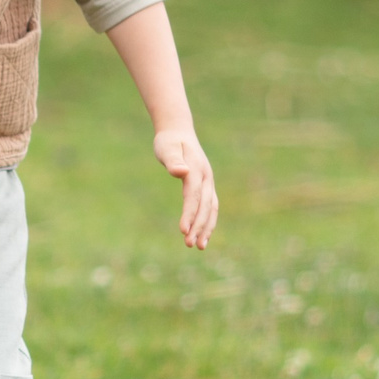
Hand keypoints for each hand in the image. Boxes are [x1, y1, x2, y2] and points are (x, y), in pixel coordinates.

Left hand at [154, 128, 217, 249]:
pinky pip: (209, 207)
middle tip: (189, 245)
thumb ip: (173, 160)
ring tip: (199, 247)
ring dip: (206, 228)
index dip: (189, 213)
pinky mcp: (206, 186)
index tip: (183, 231)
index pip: (193, 196)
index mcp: (197, 169)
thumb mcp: (167, 147)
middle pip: (205, 205)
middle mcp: (206, 177)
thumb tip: (181, 172)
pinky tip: (201, 235)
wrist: (179, 132)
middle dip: (198, 226)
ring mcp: (208, 182)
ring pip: (211, 208)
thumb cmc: (169, 141)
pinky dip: (207, 222)